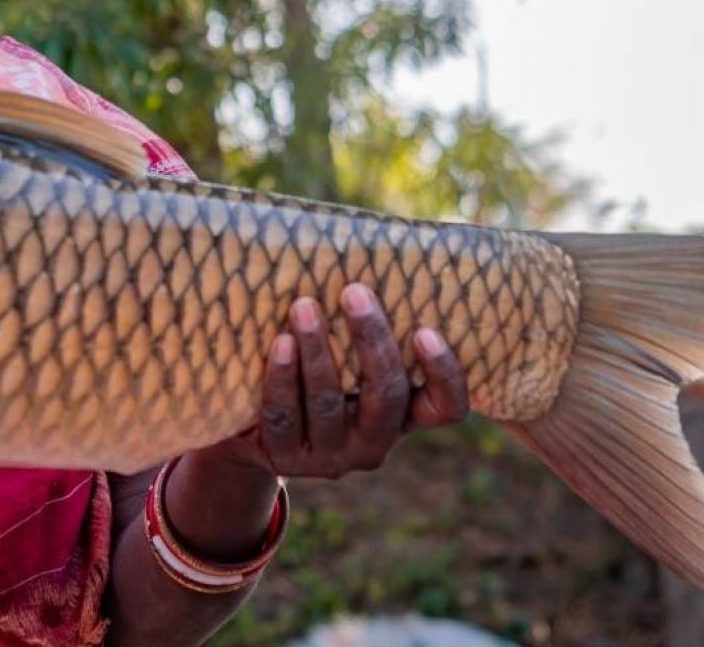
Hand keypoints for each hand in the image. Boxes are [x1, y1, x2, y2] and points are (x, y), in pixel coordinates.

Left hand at [209, 282, 470, 479]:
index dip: (445, 375)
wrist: (256, 431)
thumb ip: (370, 332)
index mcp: (404, 419)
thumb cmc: (318, 376)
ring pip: (330, 404)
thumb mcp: (351, 363)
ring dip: (318, 351)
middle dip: (371, 341)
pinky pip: (284, 416)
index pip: (447, 408)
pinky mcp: (286, 458)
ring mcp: (331, 458)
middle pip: (386, 396)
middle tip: (353, 291)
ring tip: (304, 307)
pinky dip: (281, 377)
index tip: (426, 330)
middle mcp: (374, 445)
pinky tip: (280, 342)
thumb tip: (375, 245)